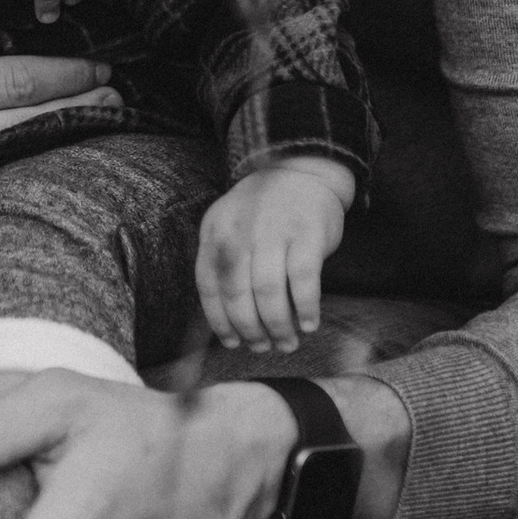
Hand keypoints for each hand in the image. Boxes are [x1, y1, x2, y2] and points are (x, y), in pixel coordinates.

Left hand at [195, 158, 357, 351]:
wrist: (302, 171)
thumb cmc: (263, 212)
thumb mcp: (231, 227)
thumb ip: (224, 264)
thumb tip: (230, 323)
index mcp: (215, 231)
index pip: (208, 285)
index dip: (220, 320)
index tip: (232, 343)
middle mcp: (240, 231)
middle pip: (238, 294)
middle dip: (250, 330)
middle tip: (262, 347)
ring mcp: (274, 231)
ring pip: (269, 293)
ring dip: (278, 326)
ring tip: (286, 344)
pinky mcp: (307, 234)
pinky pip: (303, 281)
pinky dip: (305, 309)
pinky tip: (308, 325)